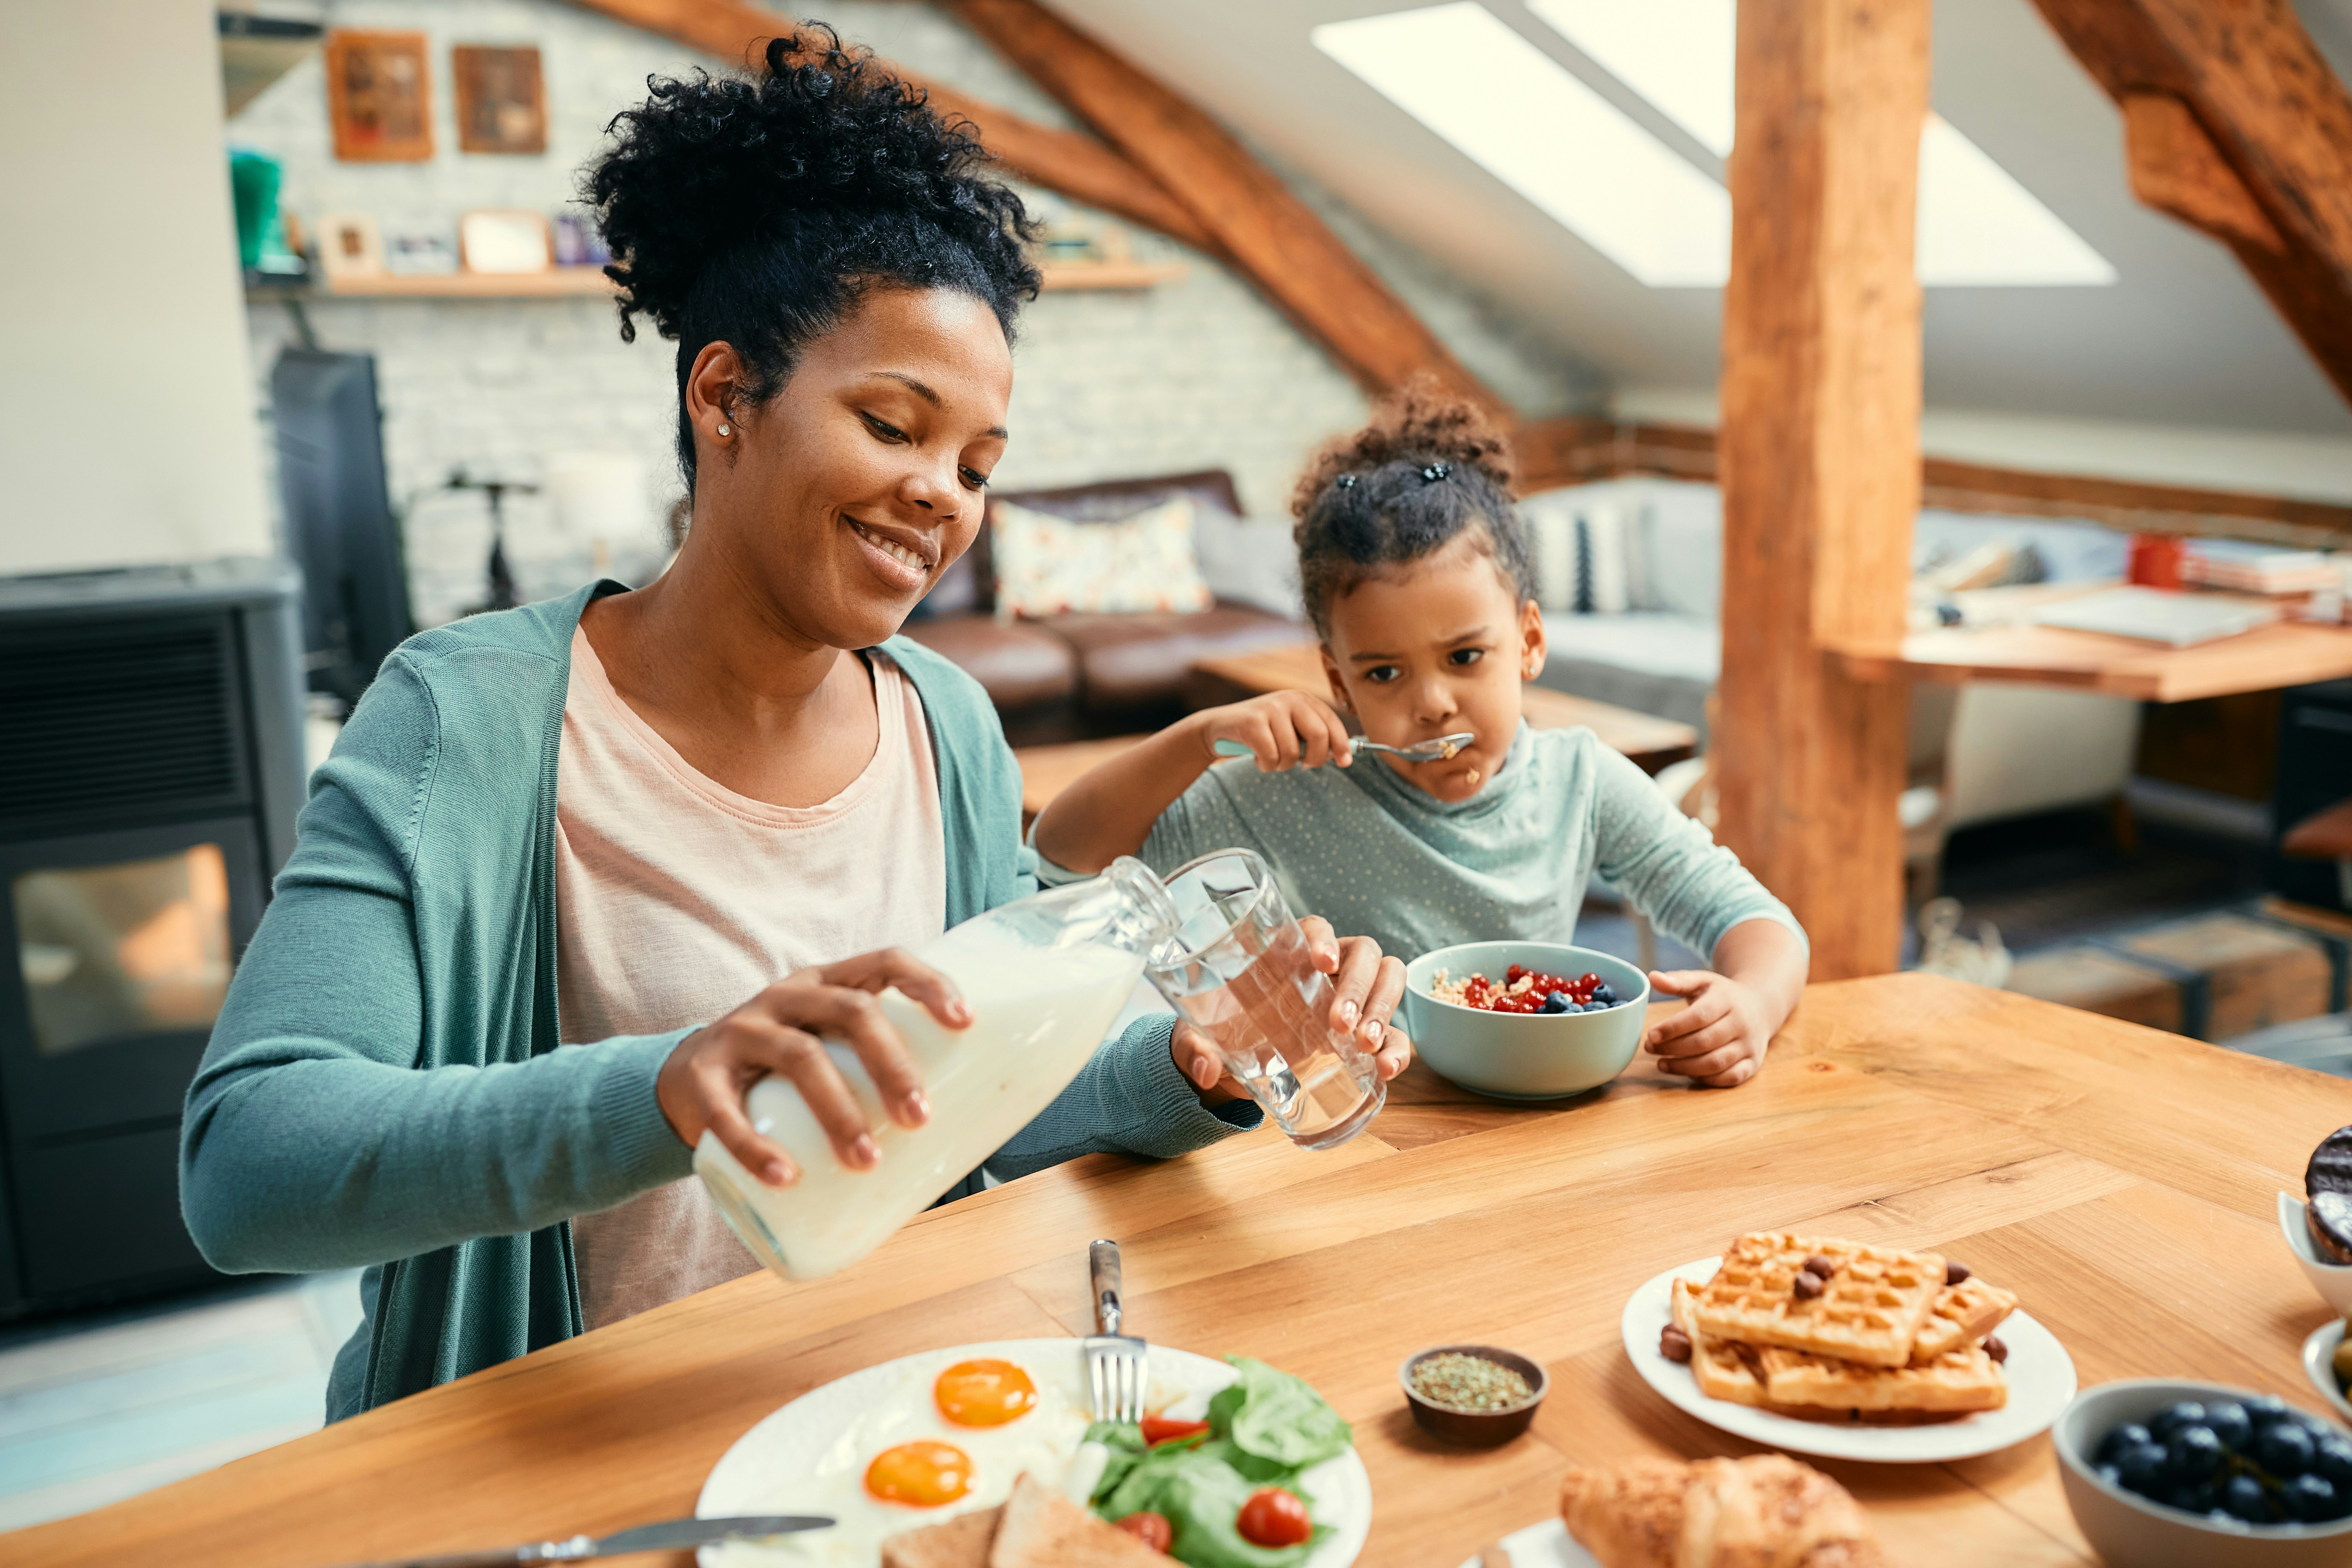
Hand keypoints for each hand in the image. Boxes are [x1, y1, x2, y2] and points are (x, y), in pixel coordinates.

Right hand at [658, 948, 968, 1186]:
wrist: (684, 1080)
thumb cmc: (783, 1071)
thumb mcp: (826, 1048)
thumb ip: (873, 1071)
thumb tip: (961, 1135)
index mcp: (826, 984)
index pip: (885, 962)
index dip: (928, 983)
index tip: (966, 1022)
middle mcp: (786, 996)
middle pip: (851, 1013)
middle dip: (892, 1066)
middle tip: (919, 1119)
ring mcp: (741, 1030)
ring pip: (800, 1057)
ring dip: (840, 1111)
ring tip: (867, 1161)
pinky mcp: (701, 1075)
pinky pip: (728, 1111)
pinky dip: (756, 1148)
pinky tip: (785, 1177)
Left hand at [1168, 915, 1412, 1099]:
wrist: (1237, 1065)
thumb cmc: (1221, 1030)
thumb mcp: (1200, 1035)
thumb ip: (1195, 1048)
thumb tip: (1203, 1068)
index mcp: (1289, 952)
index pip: (1316, 926)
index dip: (1323, 938)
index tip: (1321, 963)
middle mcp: (1329, 967)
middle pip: (1364, 952)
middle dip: (1358, 985)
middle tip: (1340, 1023)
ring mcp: (1354, 998)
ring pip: (1389, 978)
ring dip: (1385, 1008)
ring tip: (1366, 1045)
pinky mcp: (1366, 1033)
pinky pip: (1396, 1032)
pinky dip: (1398, 1048)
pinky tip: (1386, 1069)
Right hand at [1192, 691, 1353, 772]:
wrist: (1219, 728)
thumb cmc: (1261, 733)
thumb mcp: (1290, 730)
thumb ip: (1313, 738)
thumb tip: (1342, 755)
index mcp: (1302, 699)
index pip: (1332, 722)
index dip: (1342, 744)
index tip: (1346, 763)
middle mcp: (1289, 699)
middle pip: (1318, 737)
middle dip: (1314, 759)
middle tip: (1304, 765)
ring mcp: (1270, 708)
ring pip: (1292, 753)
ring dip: (1282, 765)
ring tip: (1271, 758)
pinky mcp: (1252, 722)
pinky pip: (1271, 757)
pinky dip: (1265, 765)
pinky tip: (1257, 757)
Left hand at [1642, 969, 1775, 1086]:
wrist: (1761, 1007)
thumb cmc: (1723, 996)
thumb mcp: (1703, 981)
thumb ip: (1678, 981)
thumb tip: (1653, 977)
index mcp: (1728, 1000)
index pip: (1699, 1016)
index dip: (1673, 1028)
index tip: (1651, 1035)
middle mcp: (1742, 1024)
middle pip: (1704, 1042)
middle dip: (1673, 1048)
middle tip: (1650, 1049)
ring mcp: (1749, 1046)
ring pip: (1715, 1063)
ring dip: (1684, 1067)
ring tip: (1661, 1063)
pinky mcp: (1753, 1063)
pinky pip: (1729, 1078)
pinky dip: (1706, 1080)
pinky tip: (1687, 1073)